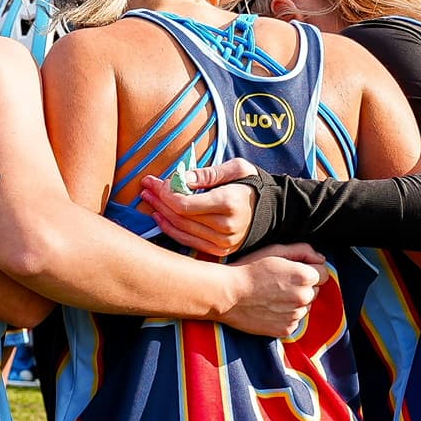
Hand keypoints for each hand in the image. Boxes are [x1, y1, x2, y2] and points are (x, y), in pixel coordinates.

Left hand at [138, 158, 259, 256]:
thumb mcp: (236, 169)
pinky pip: (188, 241)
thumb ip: (207, 173)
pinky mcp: (219, 251)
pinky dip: (171, 229)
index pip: (184, 204)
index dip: (166, 193)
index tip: (157, 181)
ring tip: (149, 198)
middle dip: (159, 200)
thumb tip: (180, 178)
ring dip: (161, 214)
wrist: (274, 212)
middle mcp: (225, 227)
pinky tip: (160, 217)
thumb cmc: (252, 185)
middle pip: (179, 216)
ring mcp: (222, 242)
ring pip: (180, 230)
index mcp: (228, 203)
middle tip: (146, 186)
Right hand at [217, 243, 326, 337]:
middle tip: (278, 283)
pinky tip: (269, 308)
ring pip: (305, 306)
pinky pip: (294, 321)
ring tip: (271, 296)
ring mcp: (296, 315)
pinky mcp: (286, 329)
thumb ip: (304, 251)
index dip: (308, 270)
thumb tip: (321, 259)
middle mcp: (304, 297)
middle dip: (302, 286)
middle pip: (314, 291)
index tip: (291, 271)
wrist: (227, 294)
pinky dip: (285, 315)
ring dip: (294, 302)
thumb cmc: (249, 269)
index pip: (323, 273)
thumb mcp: (275, 250)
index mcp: (305, 276)